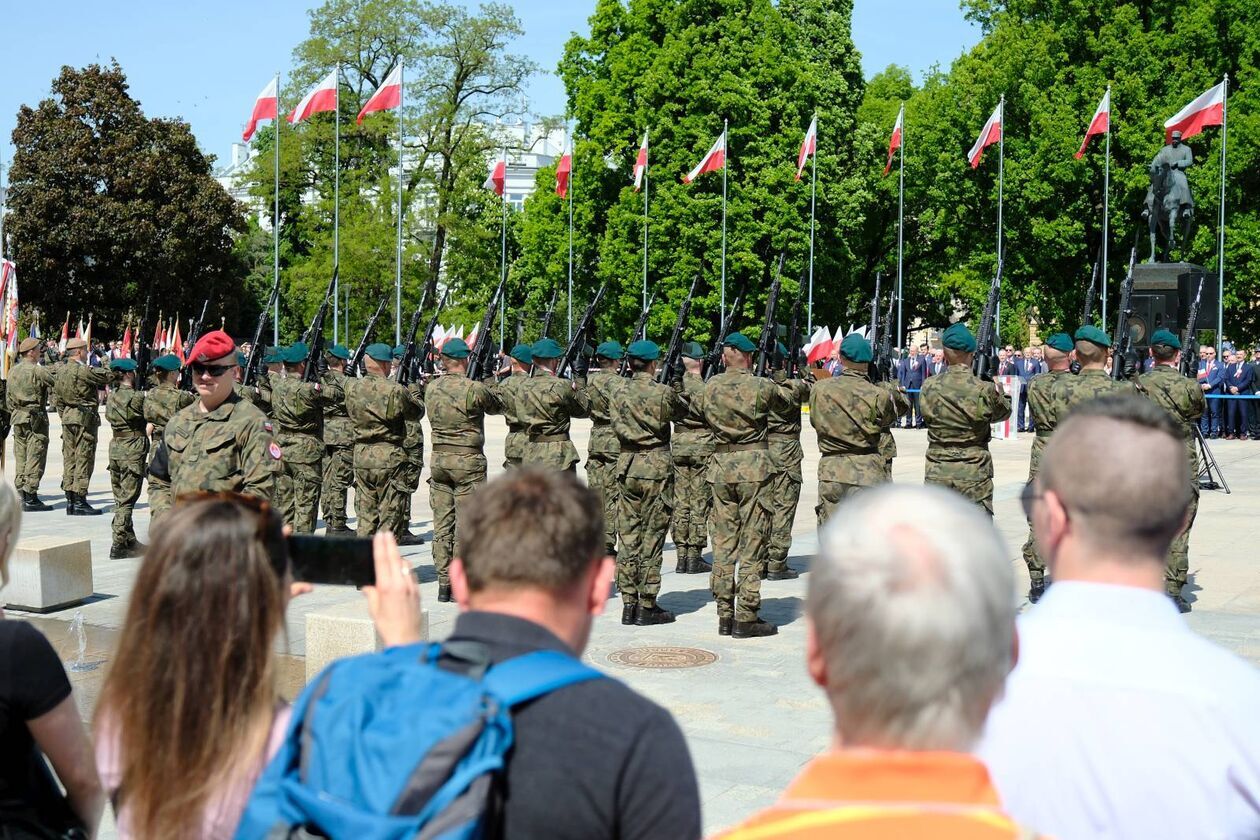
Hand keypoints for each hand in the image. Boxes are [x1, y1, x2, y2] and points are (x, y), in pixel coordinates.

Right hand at [362, 532, 422, 646]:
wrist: (406, 638)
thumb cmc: (387, 625)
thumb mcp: (374, 609)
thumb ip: (371, 593)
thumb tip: (367, 584)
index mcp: (387, 588)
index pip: (383, 562)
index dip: (381, 547)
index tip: (380, 536)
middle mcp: (401, 585)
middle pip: (395, 559)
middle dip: (390, 544)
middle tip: (387, 533)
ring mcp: (411, 587)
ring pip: (405, 565)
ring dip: (399, 555)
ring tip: (392, 548)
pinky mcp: (418, 591)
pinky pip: (412, 574)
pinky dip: (406, 567)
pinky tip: (402, 566)